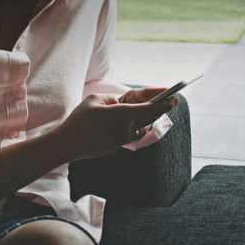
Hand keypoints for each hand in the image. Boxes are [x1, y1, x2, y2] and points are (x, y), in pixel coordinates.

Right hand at [56, 92, 178, 160]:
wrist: (68, 144)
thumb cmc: (79, 120)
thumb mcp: (94, 100)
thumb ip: (112, 99)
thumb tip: (121, 105)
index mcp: (121, 114)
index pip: (150, 108)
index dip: (165, 102)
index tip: (176, 97)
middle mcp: (126, 128)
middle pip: (150, 117)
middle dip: (160, 108)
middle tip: (169, 100)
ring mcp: (122, 139)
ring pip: (140, 126)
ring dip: (145, 118)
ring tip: (147, 110)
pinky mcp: (116, 147)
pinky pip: (129, 134)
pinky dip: (131, 126)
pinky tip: (125, 123)